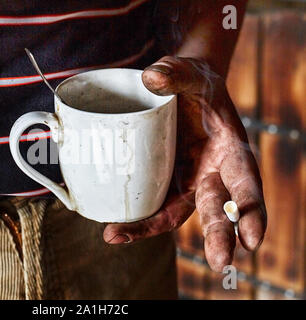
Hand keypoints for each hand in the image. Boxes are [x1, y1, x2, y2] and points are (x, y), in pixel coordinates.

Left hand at [103, 56, 266, 271]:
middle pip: (216, 209)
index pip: (246, 183)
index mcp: (231, 151)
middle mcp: (212, 173)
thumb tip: (152, 78)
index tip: (252, 239)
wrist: (183, 93)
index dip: (251, 211)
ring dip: (150, 229)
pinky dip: (137, 217)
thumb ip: (175, 73)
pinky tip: (115, 226)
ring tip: (117, 236)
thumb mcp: (190, 73)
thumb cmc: (195, 86)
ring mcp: (187, 181)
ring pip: (175, 212)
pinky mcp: (166, 182)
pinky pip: (154, 204)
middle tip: (218, 262)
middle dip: (219, 236)